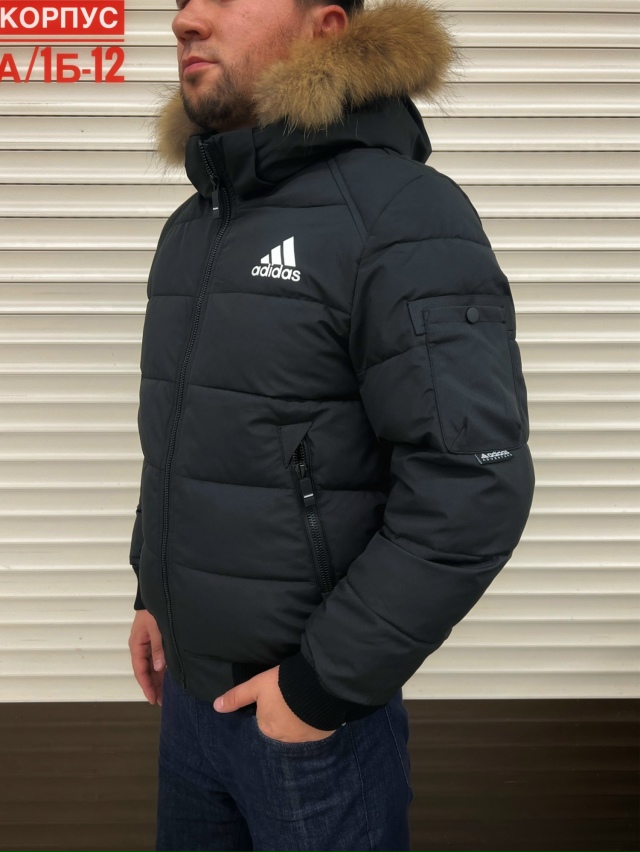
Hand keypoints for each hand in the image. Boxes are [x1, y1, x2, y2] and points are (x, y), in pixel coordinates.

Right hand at [129, 610, 165, 705]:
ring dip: (158, 680)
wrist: (157, 594)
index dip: (146, 686)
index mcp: (137, 645)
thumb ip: (158, 648)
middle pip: (145, 671)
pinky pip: (156, 660)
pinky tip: (168, 678)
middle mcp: (141, 647)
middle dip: (153, 686)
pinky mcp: (155, 642)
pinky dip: (161, 670)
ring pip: (152, 667)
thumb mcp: (157, 629)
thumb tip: (159, 668)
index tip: (153, 699)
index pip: (140, 670)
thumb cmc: (154, 610)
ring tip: (166, 694)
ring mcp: (147, 645)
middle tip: (162, 702)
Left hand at [213, 665, 337, 742]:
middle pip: (279, 728)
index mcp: (266, 729)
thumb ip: (237, 697)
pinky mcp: (321, 736)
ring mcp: (303, 739)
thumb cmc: (283, 685)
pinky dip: (312, 724)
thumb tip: (216, 707)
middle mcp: (283, 739)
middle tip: (288, 700)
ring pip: (296, 731)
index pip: (263, 723)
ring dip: (297, 722)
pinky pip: (313, 732)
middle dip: (282, 718)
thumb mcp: (256, 685)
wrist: (318, 685)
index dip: (267, 710)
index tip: (274, 700)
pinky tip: (314, 711)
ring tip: (302, 704)